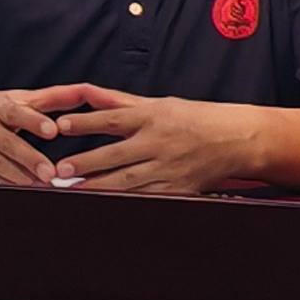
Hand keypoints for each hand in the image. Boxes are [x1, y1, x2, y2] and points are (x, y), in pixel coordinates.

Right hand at [0, 85, 74, 185]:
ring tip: (43, 188)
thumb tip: (85, 91)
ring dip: (22, 179)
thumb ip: (48, 98)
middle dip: (31, 160)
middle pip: (8, 145)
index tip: (52, 130)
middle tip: (51, 174)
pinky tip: (21, 194)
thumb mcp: (10, 99)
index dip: (34, 120)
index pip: (15, 112)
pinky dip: (4, 188)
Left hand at [38, 86, 260, 193]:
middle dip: (86, 163)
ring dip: (100, 187)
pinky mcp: (179, 189)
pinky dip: (126, 202)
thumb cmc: (197, 118)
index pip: (112, 119)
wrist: (239, 140)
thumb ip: (120, 102)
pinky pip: (147, 197)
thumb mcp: (159, 103)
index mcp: (153, 117)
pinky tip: (106, 205)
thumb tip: (87, 93)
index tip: (61, 125)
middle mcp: (159, 142)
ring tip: (73, 191)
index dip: (85, 123)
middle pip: (116, 155)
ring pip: (128, 181)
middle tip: (59, 169)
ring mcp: (169, 168)